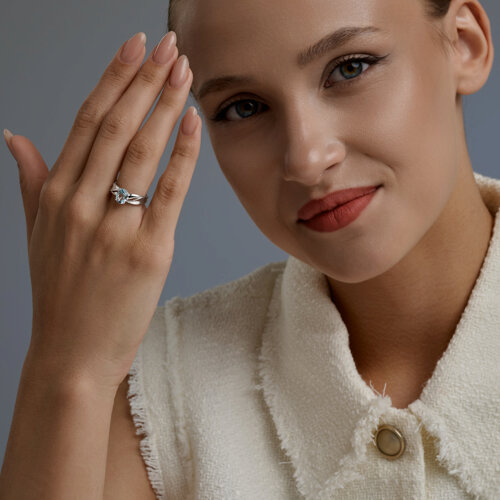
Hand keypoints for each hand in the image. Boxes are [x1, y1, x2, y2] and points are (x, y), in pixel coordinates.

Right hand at [3, 31, 200, 390]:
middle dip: (144, 80)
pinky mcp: (147, 250)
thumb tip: (14, 136)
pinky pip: (169, 191)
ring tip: (184, 72)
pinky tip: (193, 123)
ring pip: (142, 151)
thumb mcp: (38, 234)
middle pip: (117, 126)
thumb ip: (31, 181)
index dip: (113, 79)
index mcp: (56, 195)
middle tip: (168, 47)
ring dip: (165, 106)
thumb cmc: (61, 294)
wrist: (71, 353)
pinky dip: (183, 155)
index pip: (87, 121)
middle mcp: (81, 204)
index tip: (133, 48)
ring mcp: (113, 226)